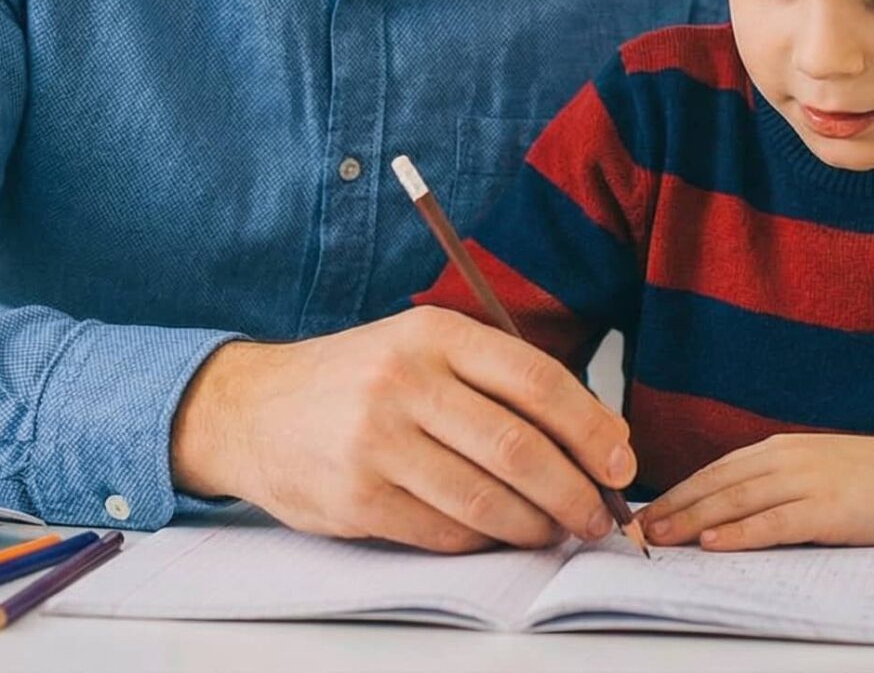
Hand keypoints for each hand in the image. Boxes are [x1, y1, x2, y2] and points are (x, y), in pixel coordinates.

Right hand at [168, 306, 634, 553]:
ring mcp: (376, 442)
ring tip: (556, 531)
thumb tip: (593, 436)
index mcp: (433, 333)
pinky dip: (482, 540)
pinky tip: (496, 535)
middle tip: (599, 514)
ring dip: (535, 526)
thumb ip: (496, 379)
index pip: (536, 380)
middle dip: (575, 491)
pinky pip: (444, 531)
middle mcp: (404, 382)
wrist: (252, 409)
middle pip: (518, 448)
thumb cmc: (357, 379)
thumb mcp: (421, 347)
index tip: (620, 461)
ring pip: (486, 499)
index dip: (590, 427)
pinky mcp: (356, 498)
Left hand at [638, 433, 873, 550]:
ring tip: (662, 536)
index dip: (679, 491)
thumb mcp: (813, 469)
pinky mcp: (828, 509)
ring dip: (694, 519)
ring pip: (737, 501)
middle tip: (639, 527)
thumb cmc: (870, 478)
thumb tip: (727, 509)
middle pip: (717, 484)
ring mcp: (807, 481)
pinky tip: (714, 543)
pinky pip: (774, 523)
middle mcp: (786, 459)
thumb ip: (773, 482)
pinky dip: (741, 533)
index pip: (716, 470)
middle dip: (675, 506)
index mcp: (780, 448)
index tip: (648, 510)